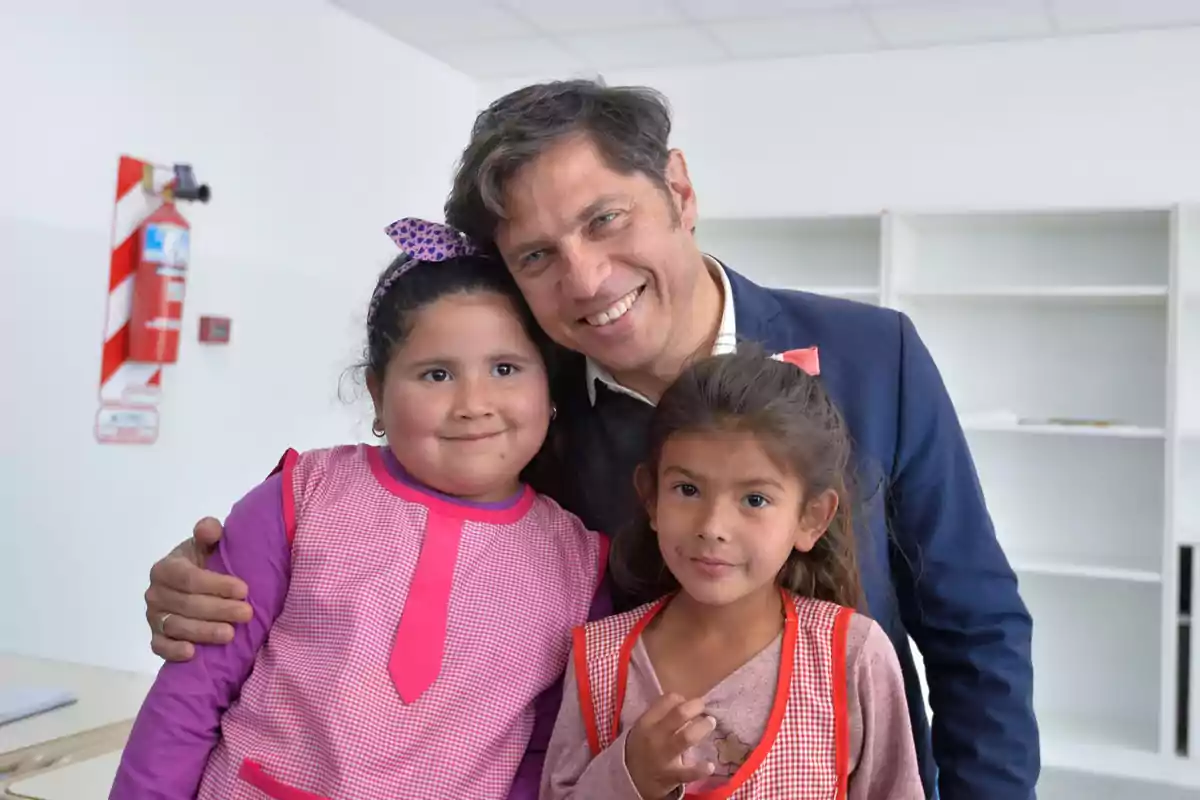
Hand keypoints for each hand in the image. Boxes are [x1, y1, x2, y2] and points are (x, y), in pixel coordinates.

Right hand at [145, 517, 251, 661]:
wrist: (192, 584)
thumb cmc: (203, 562)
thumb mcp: (206, 544)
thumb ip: (209, 532)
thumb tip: (210, 529)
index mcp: (165, 568)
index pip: (189, 578)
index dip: (216, 584)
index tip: (244, 590)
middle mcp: (155, 593)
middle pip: (186, 604)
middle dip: (218, 610)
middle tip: (246, 613)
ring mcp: (154, 616)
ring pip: (176, 626)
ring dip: (203, 632)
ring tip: (230, 634)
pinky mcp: (155, 636)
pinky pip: (159, 647)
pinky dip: (173, 651)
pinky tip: (192, 653)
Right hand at [625, 693, 715, 799]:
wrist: (630, 779)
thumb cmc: (642, 748)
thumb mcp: (644, 727)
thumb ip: (661, 714)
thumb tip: (686, 702)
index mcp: (647, 722)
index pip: (668, 700)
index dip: (682, 698)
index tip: (687, 703)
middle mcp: (655, 736)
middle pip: (680, 714)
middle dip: (696, 706)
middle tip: (703, 707)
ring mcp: (664, 757)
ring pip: (687, 737)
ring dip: (702, 728)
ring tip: (710, 723)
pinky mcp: (671, 775)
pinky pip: (688, 772)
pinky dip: (700, 769)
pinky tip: (709, 766)